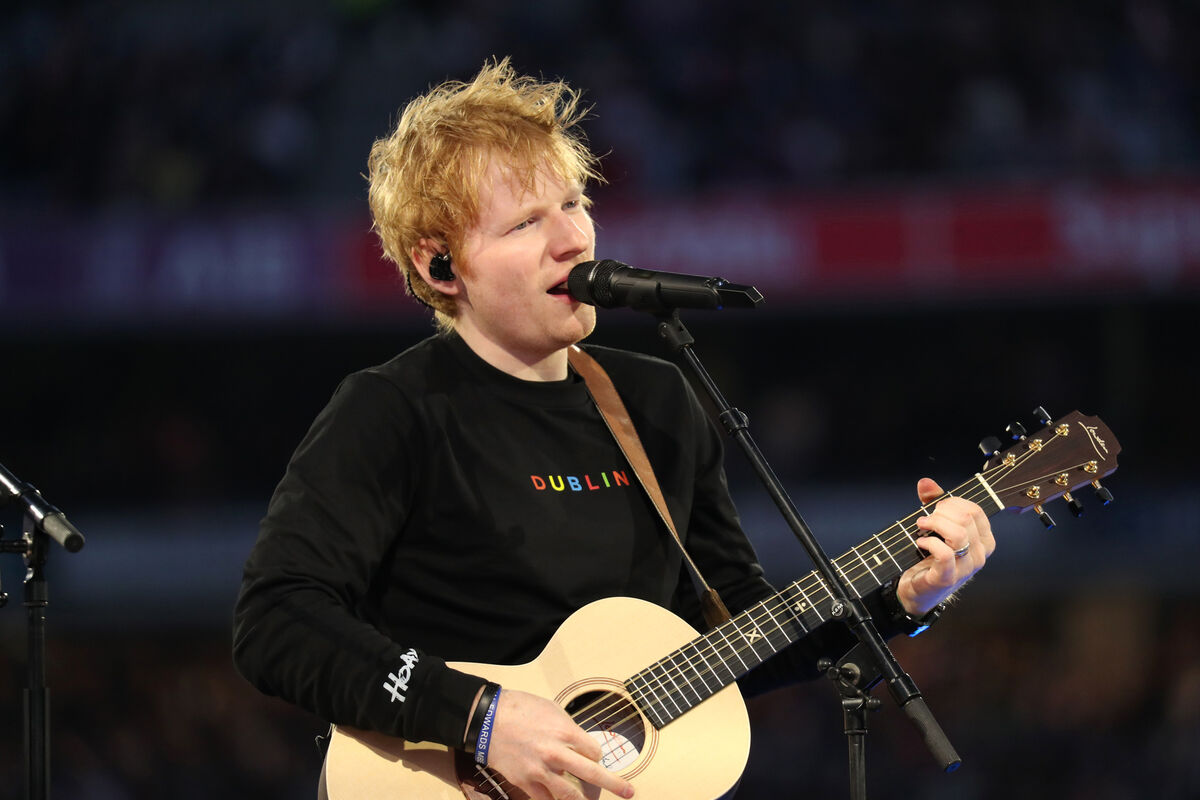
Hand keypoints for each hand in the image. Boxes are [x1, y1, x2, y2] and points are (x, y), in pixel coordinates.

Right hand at [480, 688, 633, 799]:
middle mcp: (556, 754)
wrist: (487, 719)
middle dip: (614, 785)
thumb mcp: (551, 709)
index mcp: (565, 732)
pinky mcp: (525, 782)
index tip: (593, 756)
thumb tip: (580, 743)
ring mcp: (540, 771)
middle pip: (592, 775)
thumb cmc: (519, 709)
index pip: (594, 752)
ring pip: (569, 796)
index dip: (596, 755)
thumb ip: (568, 729)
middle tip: (628, 793)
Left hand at [895, 478, 995, 615]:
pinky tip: (921, 542)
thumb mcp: (935, 526)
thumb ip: (933, 502)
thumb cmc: (930, 555)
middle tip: (926, 518)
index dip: (952, 502)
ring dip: (935, 524)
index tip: (936, 507)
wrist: (918, 589)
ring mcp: (966, 568)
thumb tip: (926, 482)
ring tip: (921, 526)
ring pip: (958, 534)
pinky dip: (930, 543)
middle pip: (966, 518)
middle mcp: (979, 554)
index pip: (975, 510)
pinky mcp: (947, 577)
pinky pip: (945, 554)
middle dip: (941, 511)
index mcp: (983, 540)